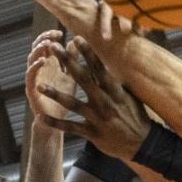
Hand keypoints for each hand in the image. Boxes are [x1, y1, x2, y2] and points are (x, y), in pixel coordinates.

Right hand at [26, 29, 74, 121]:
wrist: (61, 124)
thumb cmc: (66, 98)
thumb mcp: (73, 76)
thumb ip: (73, 60)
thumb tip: (76, 42)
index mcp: (51, 65)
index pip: (47, 45)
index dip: (51, 37)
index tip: (61, 32)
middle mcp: (41, 69)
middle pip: (37, 48)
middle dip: (44, 39)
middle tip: (53, 35)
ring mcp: (35, 79)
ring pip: (31, 59)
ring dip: (38, 50)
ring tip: (47, 44)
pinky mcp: (31, 90)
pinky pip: (30, 76)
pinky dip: (34, 67)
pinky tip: (42, 61)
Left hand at [37, 37, 152, 160]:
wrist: (143, 143)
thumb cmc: (136, 117)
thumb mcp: (129, 96)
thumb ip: (115, 83)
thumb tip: (106, 66)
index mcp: (114, 91)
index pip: (99, 68)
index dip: (87, 52)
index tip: (76, 38)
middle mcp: (104, 102)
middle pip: (83, 78)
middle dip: (68, 62)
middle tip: (54, 48)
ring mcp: (97, 118)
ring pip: (72, 104)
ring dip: (55, 94)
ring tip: (39, 86)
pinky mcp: (92, 133)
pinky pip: (70, 128)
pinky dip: (55, 123)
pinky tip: (41, 117)